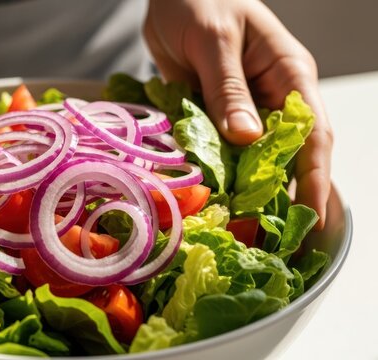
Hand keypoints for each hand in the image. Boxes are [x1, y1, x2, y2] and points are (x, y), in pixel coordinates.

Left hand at [144, 0, 332, 228]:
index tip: (310, 220)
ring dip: (245, 190)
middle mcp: (271, 95)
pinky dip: (216, 172)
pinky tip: (210, 197)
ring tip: (240, 229)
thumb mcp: (214, 42)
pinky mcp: (213, 112)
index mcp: (287, 74)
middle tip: (268, 239)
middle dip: (280, 196)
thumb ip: (228, 89)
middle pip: (285, 155)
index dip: (314, 180)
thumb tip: (247, 139)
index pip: (312, 135)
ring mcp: (241, 107)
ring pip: (251, 157)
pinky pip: (219, 148)